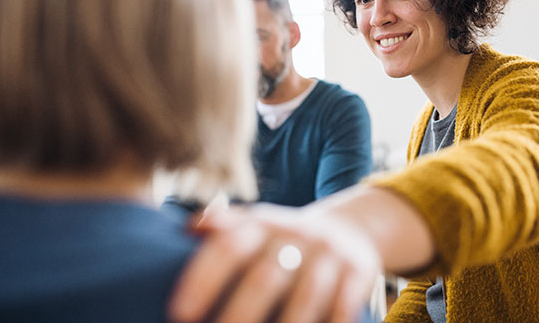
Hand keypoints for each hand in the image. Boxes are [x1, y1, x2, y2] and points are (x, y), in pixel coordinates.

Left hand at [167, 203, 380, 322]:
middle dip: (238, 314)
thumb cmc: (283, 240)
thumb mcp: (255, 226)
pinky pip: (344, 305)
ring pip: (306, 295)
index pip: (228, 247)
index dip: (203, 279)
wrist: (347, 229)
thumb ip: (223, 229)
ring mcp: (329, 253)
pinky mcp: (359, 271)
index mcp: (262, 224)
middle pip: (264, 276)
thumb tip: (187, 229)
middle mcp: (296, 234)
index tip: (179, 313)